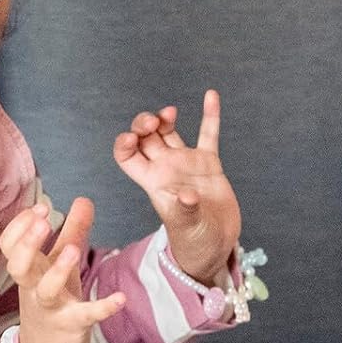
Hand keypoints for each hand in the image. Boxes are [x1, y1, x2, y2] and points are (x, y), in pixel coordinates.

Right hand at [1, 198, 124, 342]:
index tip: (40, 207)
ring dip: (57, 270)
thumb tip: (83, 199)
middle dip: (28, 243)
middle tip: (43, 221)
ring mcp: (51, 308)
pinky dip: (102, 308)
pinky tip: (120, 299)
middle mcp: (33, 288)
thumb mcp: (60, 265)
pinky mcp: (72, 326)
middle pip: (19, 266)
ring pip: (46, 290)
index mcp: (29, 271)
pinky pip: (85, 316)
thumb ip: (72, 231)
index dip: (19, 226)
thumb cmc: (52, 300)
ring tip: (75, 250)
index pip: (10, 246)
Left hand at [113, 90, 241, 285]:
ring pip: (170, 132)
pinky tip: (211, 95)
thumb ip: (185, 211)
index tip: (133, 137)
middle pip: (146, 137)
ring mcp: (187, 164)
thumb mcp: (187, 229)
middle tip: (154, 122)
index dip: (125, 143)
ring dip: (165, 118)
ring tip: (170, 113)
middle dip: (144, 124)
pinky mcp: (209, 164)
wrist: (216, 247)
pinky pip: (208, 135)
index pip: (127, 156)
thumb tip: (187, 195)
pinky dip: (210, 115)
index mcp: (152, 182)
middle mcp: (166, 169)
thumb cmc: (194, 242)